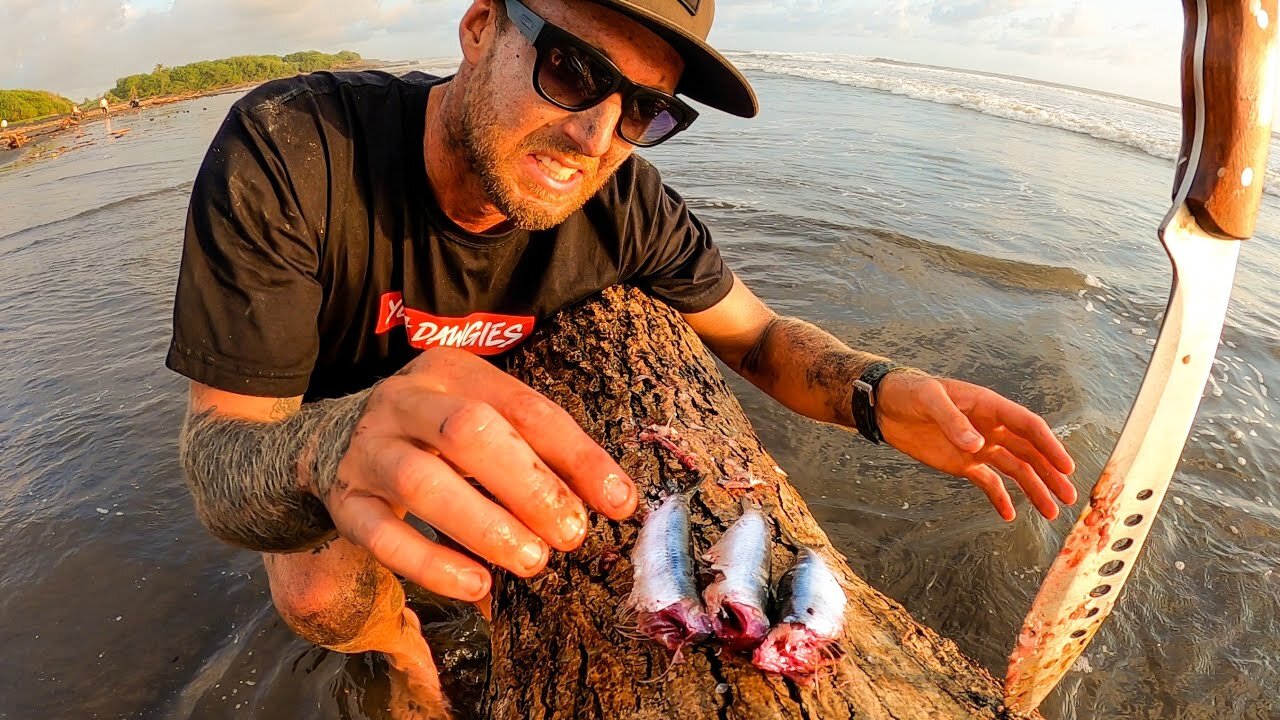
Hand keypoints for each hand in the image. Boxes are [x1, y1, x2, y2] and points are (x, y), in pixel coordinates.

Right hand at [318, 347, 636, 601]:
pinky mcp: (346, 501)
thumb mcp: (486, 418)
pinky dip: (432, 565)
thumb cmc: (437, 434)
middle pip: (469, 433)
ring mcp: (369, 449)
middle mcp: (406, 400)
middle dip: (528, 485)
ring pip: (423, 483)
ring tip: (532, 561)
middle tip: (570, 534)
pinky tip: (477, 586)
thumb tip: (616, 500)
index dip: (577, 455)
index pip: (525, 408)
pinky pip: (383, 537)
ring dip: (485, 526)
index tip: (618, 501)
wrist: (333, 438)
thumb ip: (542, 450)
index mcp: (453, 372)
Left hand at [875, 372, 1076, 520]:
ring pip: (1015, 470)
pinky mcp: (964, 463)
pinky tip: (1009, 515)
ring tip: (1050, 512)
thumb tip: (977, 445)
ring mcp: (979, 447)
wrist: (885, 406)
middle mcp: (991, 428)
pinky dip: (1000, 498)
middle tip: (1069, 497)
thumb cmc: (908, 393)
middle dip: (1050, 474)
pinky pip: (989, 482)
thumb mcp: (929, 399)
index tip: (1066, 467)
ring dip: (1034, 489)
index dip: (1049, 445)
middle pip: (1029, 452)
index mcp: (989, 407)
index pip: (1028, 426)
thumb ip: (952, 420)